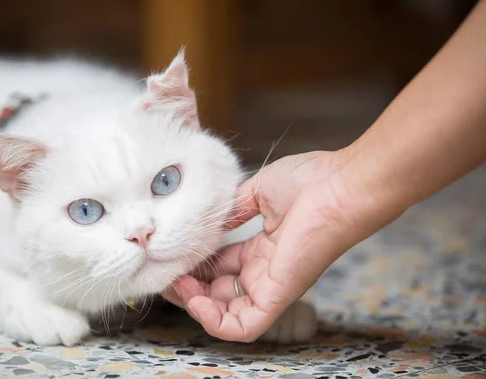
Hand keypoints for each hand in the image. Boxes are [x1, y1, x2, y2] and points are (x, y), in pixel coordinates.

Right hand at [163, 150, 402, 341]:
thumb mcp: (258, 191)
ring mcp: (271, 285)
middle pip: (219, 293)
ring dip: (196, 305)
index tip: (174, 254)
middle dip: (189, 287)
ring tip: (177, 284)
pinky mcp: (278, 295)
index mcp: (263, 248)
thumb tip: (209, 220)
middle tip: (167, 274)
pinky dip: (214, 321)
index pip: (222, 268)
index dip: (195, 265)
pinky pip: (244, 326)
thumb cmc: (310, 182)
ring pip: (227, 315)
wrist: (341, 185)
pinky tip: (194, 299)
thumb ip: (233, 210)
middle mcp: (265, 271)